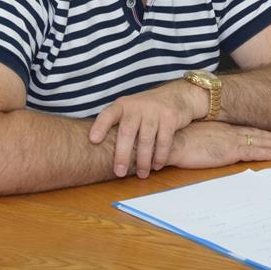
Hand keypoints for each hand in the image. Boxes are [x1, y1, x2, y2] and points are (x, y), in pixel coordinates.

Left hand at [90, 79, 204, 178]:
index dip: (100, 126)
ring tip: (142, 174)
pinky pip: (164, 141)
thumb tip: (96, 148)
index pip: (108, 114)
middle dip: (122, 155)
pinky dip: (160, 156)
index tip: (93, 140)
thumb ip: (117, 123)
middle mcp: (137, 106)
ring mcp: (154, 111)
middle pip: (127, 132)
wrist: (177, 95)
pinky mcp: (170, 117)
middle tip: (119, 173)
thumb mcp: (130, 109)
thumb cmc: (147, 108)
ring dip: (143, 160)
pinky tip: (157, 165)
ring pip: (146, 140)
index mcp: (123, 105)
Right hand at [167, 122, 270, 168]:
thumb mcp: (193, 135)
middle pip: (255, 133)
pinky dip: (267, 153)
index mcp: (220, 127)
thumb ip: (204, 137)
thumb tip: (206, 142)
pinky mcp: (230, 151)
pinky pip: (254, 152)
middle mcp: (228, 131)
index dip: (258, 132)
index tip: (269, 134)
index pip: (244, 129)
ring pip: (259, 142)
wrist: (172, 141)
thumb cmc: (177, 139)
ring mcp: (230, 140)